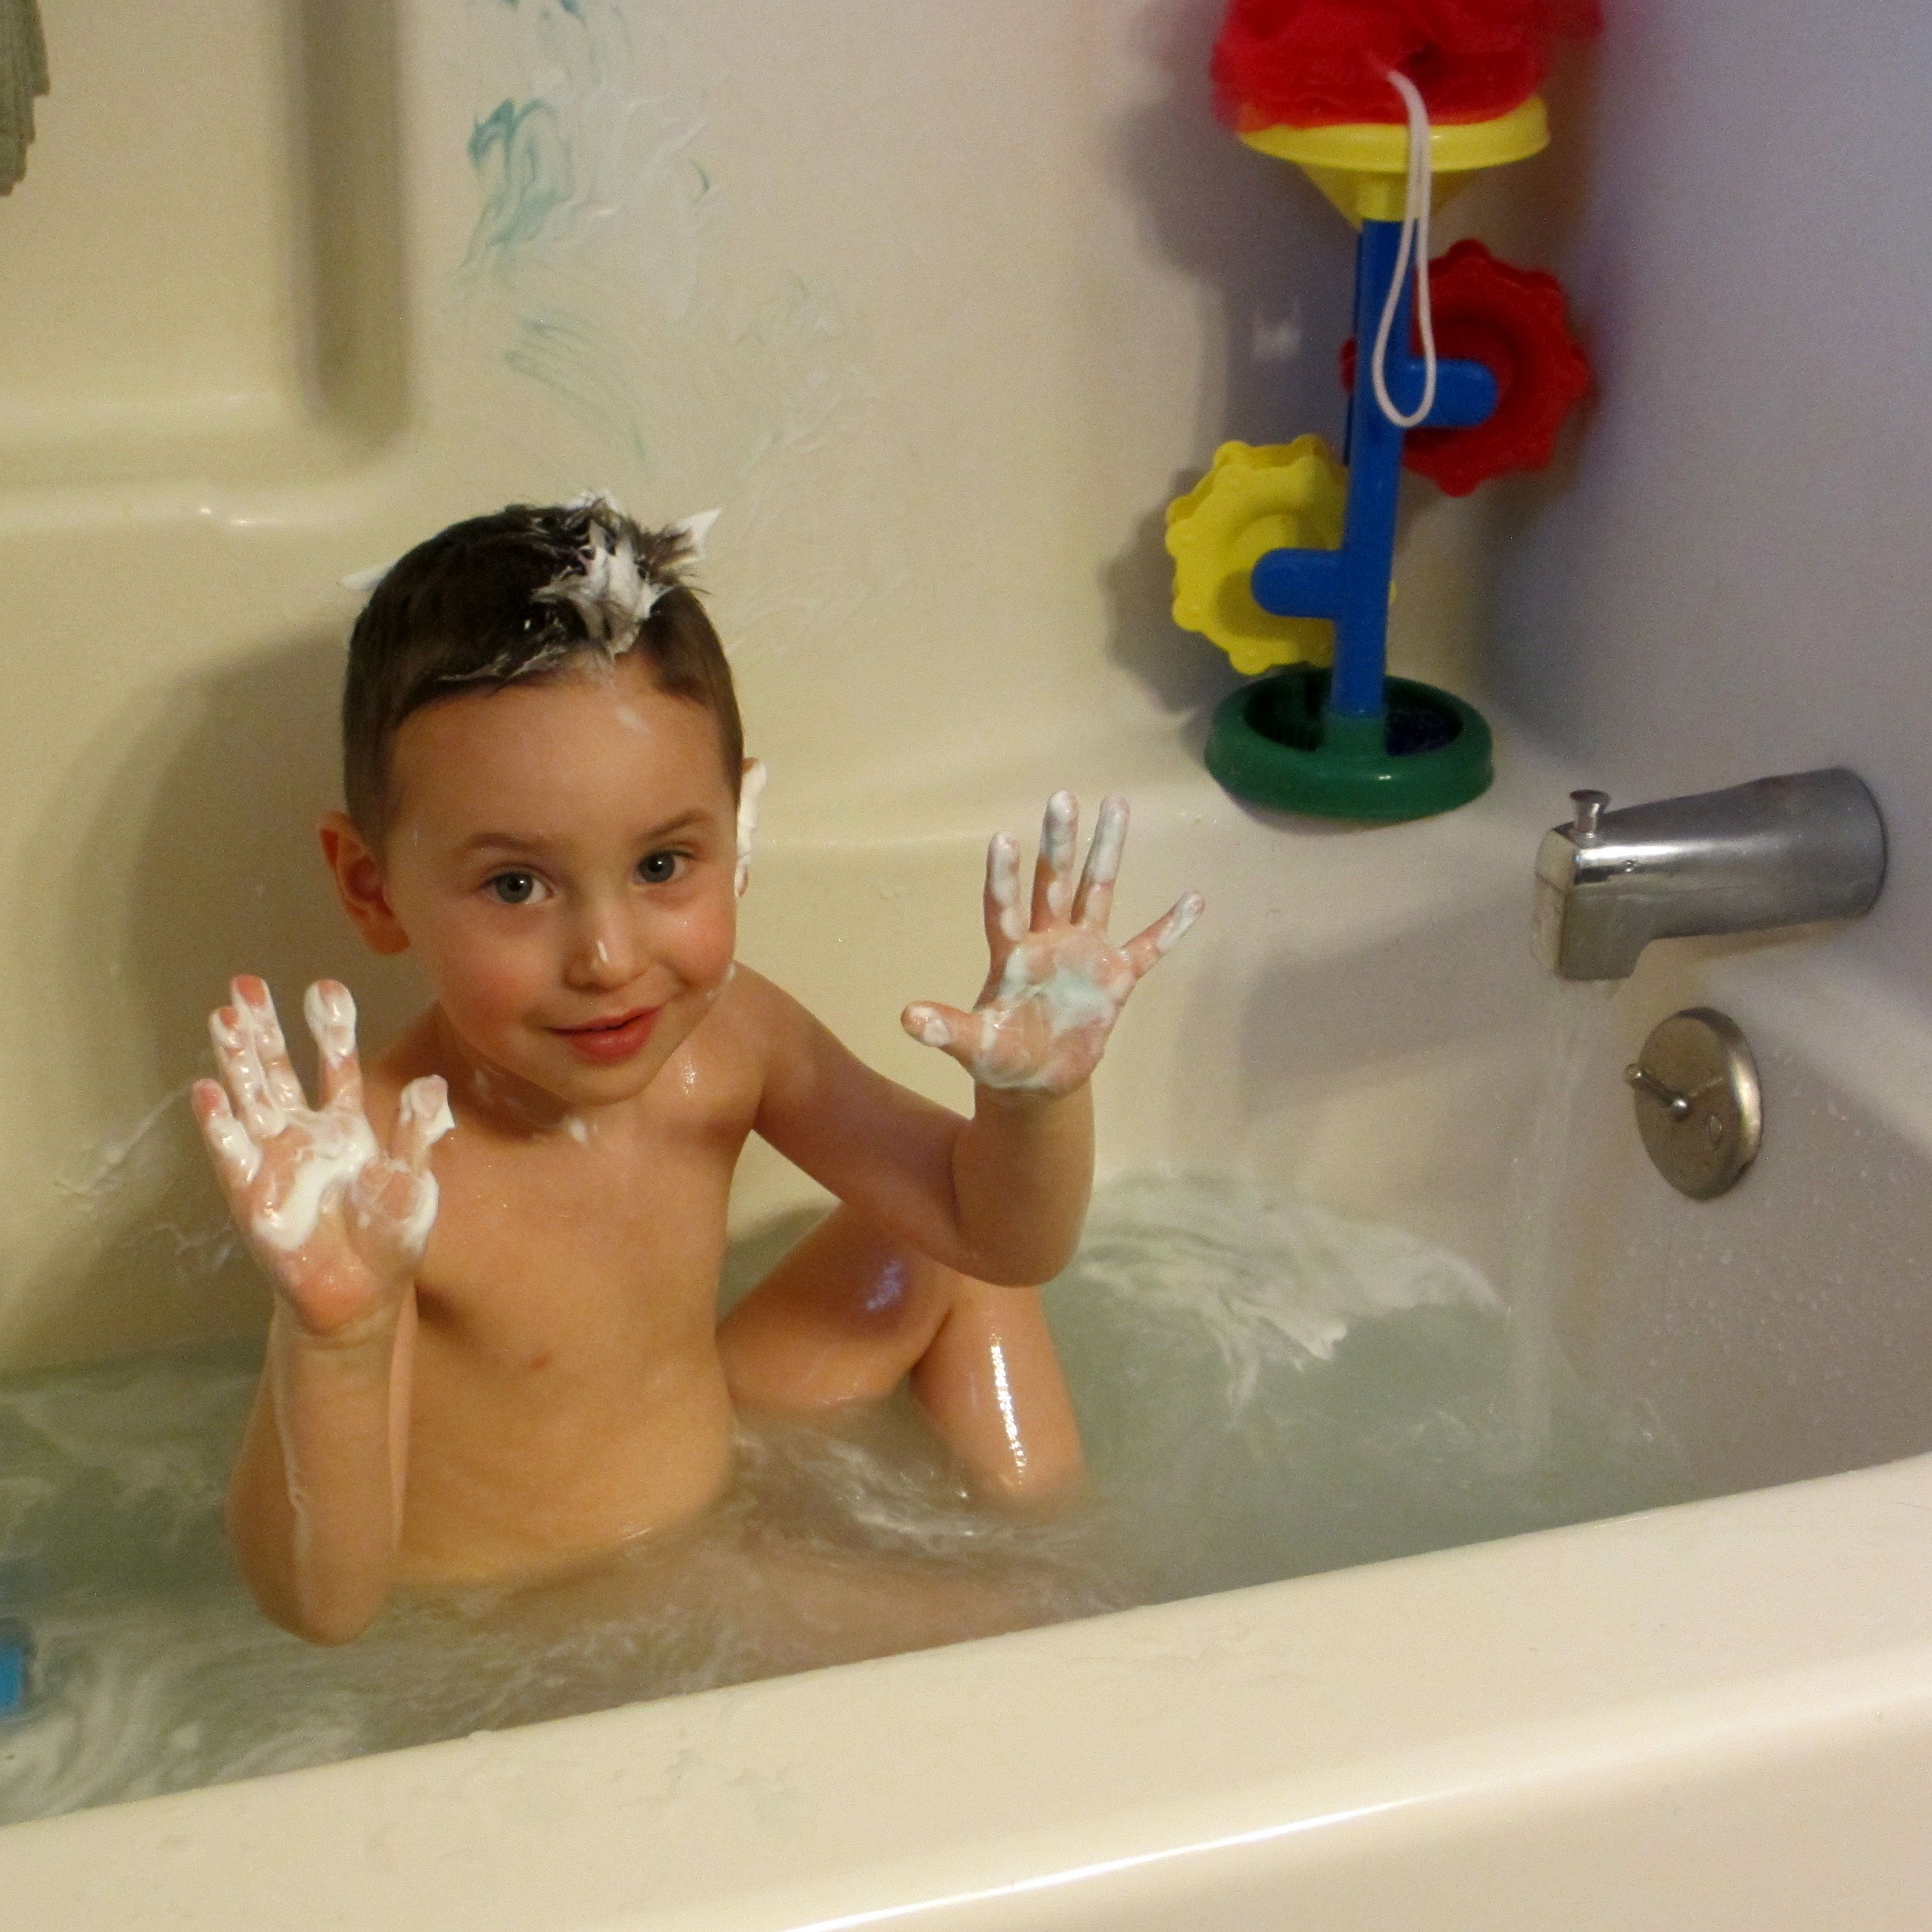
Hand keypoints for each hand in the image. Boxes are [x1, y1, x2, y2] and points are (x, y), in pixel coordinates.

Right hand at [192, 977, 452, 1340]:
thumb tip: (432, 1083)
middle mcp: (304, 1134)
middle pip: (278, 1071)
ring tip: (223, 1018)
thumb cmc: (387, 1238)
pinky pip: (232, 1154)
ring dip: (235, 1061)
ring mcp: (273, 1161)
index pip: (335, 1066)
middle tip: (246, 985)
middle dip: (264, 1029)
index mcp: (345, 1127)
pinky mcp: (251, 1195)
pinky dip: (218, 1125)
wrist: (359, 1295)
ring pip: (249, 1099)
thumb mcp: (413, 1182)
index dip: (330, 1029)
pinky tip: (206, 1092)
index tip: (325, 986)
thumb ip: (414, 1134)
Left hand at [902, 792, 1201, 1097]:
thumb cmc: (999, 1057)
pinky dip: (1169, 928)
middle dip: (1058, 843)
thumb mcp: (973, 1047)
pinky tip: (1194, 899)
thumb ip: (947, 1030)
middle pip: (1053, 884)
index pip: (1004, 909)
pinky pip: (1147, 948)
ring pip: (1096, 894)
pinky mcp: (1114, 979)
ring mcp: (1083, 955)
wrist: (1036, 1081)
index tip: (1003, 839)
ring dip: (1106, 853)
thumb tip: (907, 1019)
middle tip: (1062, 796)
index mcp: (1011, 956)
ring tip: (1117, 803)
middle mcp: (1047, 942)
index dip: (1004, 878)